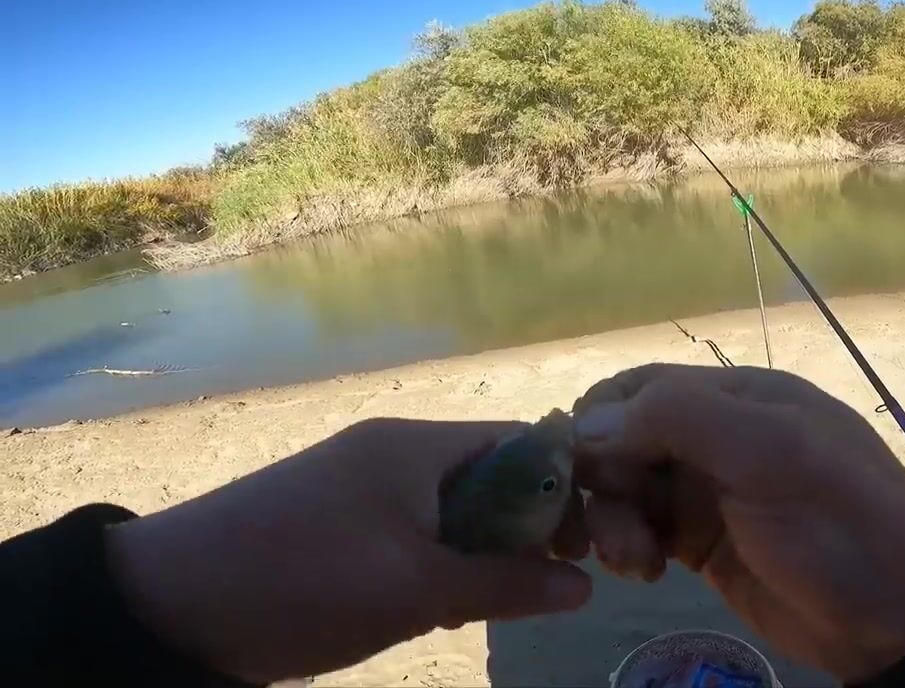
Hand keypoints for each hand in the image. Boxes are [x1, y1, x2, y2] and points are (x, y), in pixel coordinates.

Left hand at [105, 419, 590, 683]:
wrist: (168, 604)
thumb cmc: (303, 580)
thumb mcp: (413, 589)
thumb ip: (502, 585)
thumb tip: (585, 589)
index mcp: (416, 446)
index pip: (520, 442)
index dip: (566, 486)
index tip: (589, 544)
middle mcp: (394, 453)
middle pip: (492, 477)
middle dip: (525, 529)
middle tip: (542, 585)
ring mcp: (362, 487)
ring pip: (453, 511)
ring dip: (480, 554)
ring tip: (486, 603)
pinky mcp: (338, 523)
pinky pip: (413, 532)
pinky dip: (438, 563)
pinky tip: (436, 607)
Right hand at [572, 364, 904, 682]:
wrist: (898, 615)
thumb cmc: (837, 521)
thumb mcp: (768, 452)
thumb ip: (678, 419)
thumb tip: (586, 424)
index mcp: (734, 395)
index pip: (638, 387)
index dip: (597, 422)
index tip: (575, 471)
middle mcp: (714, 435)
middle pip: (620, 439)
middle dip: (599, 479)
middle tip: (605, 526)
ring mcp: (706, 490)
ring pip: (624, 489)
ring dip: (610, 520)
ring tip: (634, 563)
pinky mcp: (701, 543)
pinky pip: (640, 530)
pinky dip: (627, 547)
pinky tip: (645, 574)